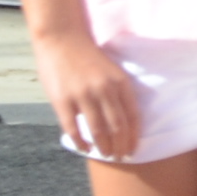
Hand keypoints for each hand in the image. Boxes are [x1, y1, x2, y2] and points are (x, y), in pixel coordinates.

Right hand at [31, 24, 141, 160]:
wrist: (62, 38)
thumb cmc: (87, 56)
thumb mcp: (111, 70)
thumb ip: (116, 92)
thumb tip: (122, 122)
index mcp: (119, 81)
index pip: (133, 116)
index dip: (133, 136)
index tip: (133, 150)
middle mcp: (104, 89)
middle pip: (117, 127)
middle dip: (120, 146)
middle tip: (120, 157)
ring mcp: (83, 95)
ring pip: (98, 131)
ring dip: (103, 147)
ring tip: (105, 155)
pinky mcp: (63, 100)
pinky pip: (74, 129)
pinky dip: (81, 142)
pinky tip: (85, 148)